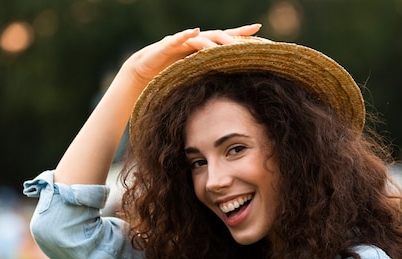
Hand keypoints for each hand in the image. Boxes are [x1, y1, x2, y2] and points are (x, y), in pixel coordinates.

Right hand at [125, 24, 261, 85]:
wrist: (143, 72)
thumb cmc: (169, 74)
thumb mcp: (193, 76)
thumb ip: (208, 75)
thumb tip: (229, 86)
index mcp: (202, 49)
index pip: (224, 40)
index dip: (241, 35)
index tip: (259, 29)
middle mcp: (194, 42)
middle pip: (217, 35)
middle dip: (234, 36)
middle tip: (251, 38)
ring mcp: (181, 42)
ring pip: (201, 37)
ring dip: (215, 38)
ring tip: (229, 40)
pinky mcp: (166, 46)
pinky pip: (176, 39)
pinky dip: (185, 35)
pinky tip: (194, 31)